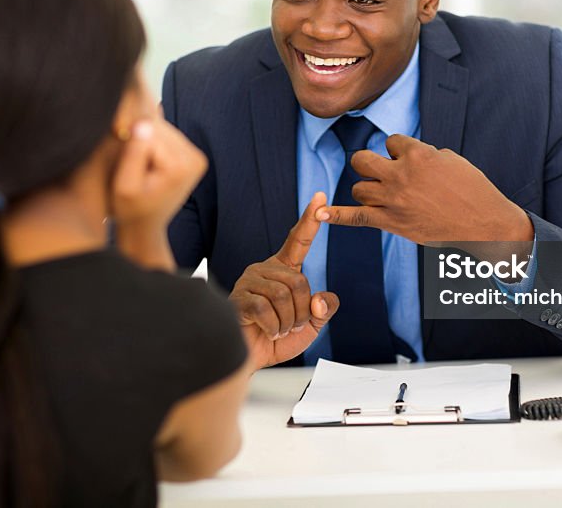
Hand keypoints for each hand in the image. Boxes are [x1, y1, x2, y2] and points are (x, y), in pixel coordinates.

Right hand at [112, 112, 207, 268]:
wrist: (144, 224)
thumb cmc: (130, 209)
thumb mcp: (124, 186)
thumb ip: (132, 154)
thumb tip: (142, 124)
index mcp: (180, 167)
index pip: (147, 132)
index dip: (130, 145)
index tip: (128, 168)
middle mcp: (195, 159)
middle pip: (157, 127)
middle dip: (139, 141)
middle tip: (134, 168)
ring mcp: (197, 156)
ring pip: (161, 128)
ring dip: (145, 141)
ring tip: (141, 167)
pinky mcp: (193, 155)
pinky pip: (166, 135)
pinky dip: (153, 144)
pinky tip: (149, 163)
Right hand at [230, 192, 339, 368]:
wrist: (249, 362)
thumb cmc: (274, 340)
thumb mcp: (310, 325)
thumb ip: (323, 309)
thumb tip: (321, 299)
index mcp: (282, 270)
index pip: (298, 240)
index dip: (310, 220)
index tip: (320, 198)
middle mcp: (264, 270)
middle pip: (299, 281)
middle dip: (303, 311)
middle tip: (292, 325)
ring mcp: (249, 282)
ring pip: (284, 295)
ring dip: (288, 321)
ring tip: (278, 330)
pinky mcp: (238, 298)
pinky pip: (265, 309)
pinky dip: (273, 328)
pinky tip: (266, 332)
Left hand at [316, 135, 533, 244]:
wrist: (484, 225)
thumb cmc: (473, 189)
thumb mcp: (451, 159)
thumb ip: (423, 154)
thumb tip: (405, 156)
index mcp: (417, 154)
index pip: (391, 141)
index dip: (400, 151)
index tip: (412, 162)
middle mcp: (400, 175)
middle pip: (363, 160)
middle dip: (370, 163)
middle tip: (383, 172)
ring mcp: (393, 200)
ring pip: (359, 187)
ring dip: (368, 188)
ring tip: (383, 195)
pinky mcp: (392, 222)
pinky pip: (356, 217)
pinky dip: (336, 216)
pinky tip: (319, 213)